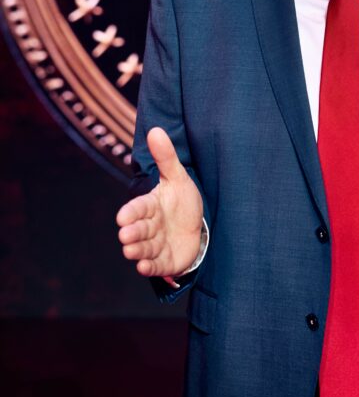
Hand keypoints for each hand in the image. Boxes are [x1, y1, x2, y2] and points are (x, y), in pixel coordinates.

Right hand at [116, 127, 202, 277]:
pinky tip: (143, 267)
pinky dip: (148, 267)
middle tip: (125, 235)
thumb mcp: (178, 177)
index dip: (132, 212)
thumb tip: (155, 130)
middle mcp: (150, 226)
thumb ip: (166, 157)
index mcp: (151, 205)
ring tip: (130, 251)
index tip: (123, 216)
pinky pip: (155, 265)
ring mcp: (156, 245)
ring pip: (144, 248)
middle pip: (140, 229)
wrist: (197, 227)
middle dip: (133, 232)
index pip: (139, 208)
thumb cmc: (181, 201)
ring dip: (137, 250)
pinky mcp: (164, 261)